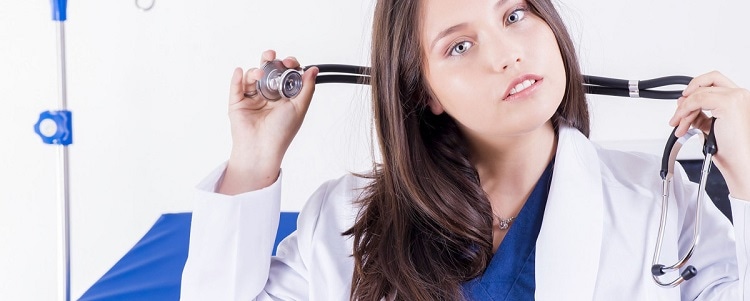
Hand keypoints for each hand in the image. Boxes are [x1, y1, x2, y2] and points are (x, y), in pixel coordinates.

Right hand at [219, 50, 318, 194]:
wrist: (262, 149)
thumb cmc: (281, 133)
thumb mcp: (299, 108)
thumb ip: (306, 87)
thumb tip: (314, 70)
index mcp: (283, 96)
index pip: (285, 74)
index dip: (288, 65)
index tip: (290, 63)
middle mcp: (268, 95)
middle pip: (268, 71)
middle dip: (269, 60)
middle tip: (271, 56)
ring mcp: (252, 98)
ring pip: (253, 76)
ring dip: (256, 71)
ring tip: (260, 74)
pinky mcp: (238, 103)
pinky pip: (236, 86)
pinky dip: (237, 77)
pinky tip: (240, 72)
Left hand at [669, 71, 749, 199]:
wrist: (742, 164)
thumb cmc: (732, 152)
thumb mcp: (712, 129)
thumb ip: (701, 117)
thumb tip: (687, 110)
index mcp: (739, 100)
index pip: (714, 83)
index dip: (695, 91)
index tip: (683, 106)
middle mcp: (740, 95)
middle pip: (707, 82)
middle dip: (687, 97)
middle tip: (677, 115)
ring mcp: (736, 97)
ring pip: (699, 92)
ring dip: (684, 110)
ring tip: (680, 126)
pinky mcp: (729, 103)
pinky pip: (697, 99)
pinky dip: (686, 110)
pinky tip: (683, 122)